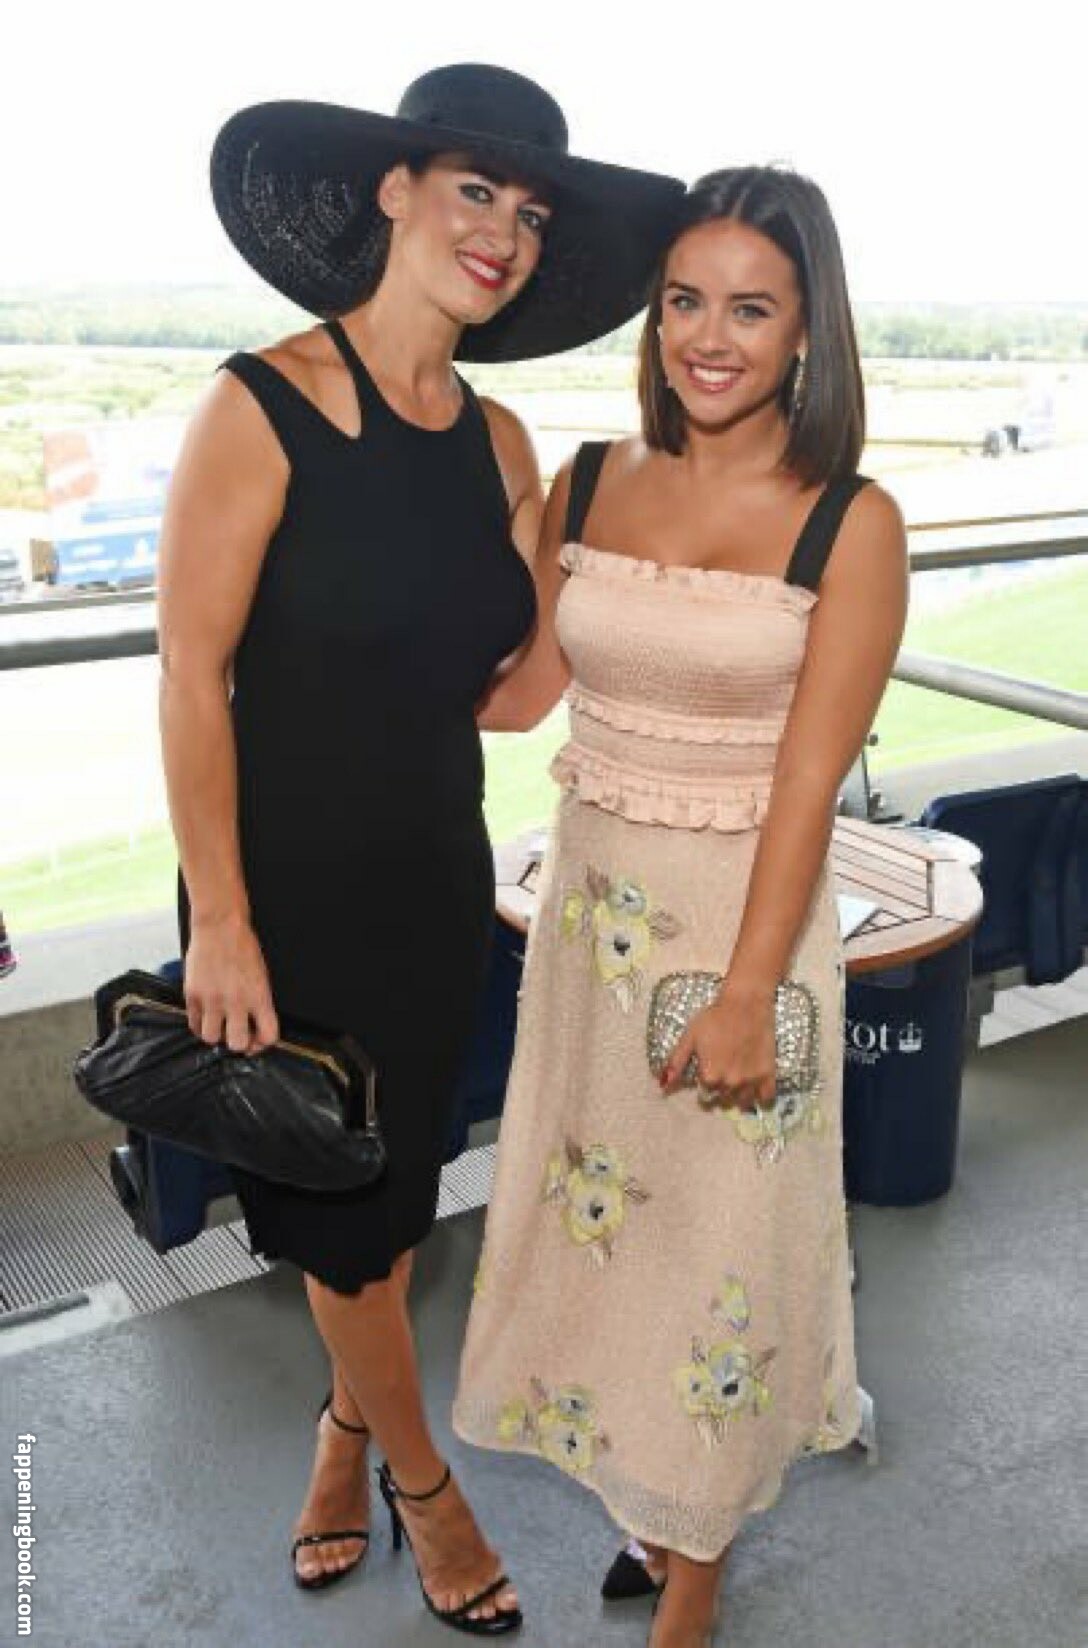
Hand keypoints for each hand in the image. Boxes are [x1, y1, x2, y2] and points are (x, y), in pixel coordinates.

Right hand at [183, 912, 278, 1054]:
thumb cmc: (242, 946)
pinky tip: (205, 1016)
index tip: (258, 1041)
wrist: (219, 926)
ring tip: (218, 1023)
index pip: (268, 1035)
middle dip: (238, 1043)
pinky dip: (200, 1025)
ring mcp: (212, 999)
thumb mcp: (261, 975)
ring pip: (212, 1038)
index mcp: (259, 996)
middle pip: (237, 1044)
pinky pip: (194, 1025)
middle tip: (236, 1034)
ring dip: (216, 1034)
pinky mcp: (193, 995)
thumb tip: (254, 1026)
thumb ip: (259, 1002)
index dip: (263, 1044)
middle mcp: (236, 1001)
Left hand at [661, 984, 777, 1109]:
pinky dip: (760, 1097)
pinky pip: (766, 1098)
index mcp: (710, 1076)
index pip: (704, 1094)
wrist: (745, 1002)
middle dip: (720, 1090)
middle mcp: (731, 1083)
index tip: (707, 1071)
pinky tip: (755, 1086)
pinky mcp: (768, 1074)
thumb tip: (663, 1086)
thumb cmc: (714, 1017)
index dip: (704, 1083)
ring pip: (742, 1102)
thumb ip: (676, 1063)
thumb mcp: (690, 1037)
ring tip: (736, 1078)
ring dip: (737, 1095)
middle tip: (722, 1070)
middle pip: (723, 1099)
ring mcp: (751, 1080)